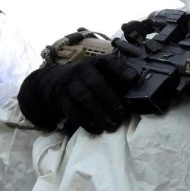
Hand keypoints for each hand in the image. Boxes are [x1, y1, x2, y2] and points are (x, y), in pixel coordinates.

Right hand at [17, 55, 137, 133]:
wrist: (55, 82)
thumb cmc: (88, 79)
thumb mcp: (102, 73)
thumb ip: (118, 79)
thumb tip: (135, 84)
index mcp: (97, 62)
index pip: (109, 62)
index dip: (121, 69)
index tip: (132, 78)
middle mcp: (82, 70)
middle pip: (97, 84)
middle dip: (111, 100)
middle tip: (122, 114)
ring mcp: (69, 84)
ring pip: (84, 98)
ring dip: (99, 114)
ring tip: (111, 125)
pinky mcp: (61, 98)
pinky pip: (72, 110)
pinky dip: (85, 121)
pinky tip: (96, 128)